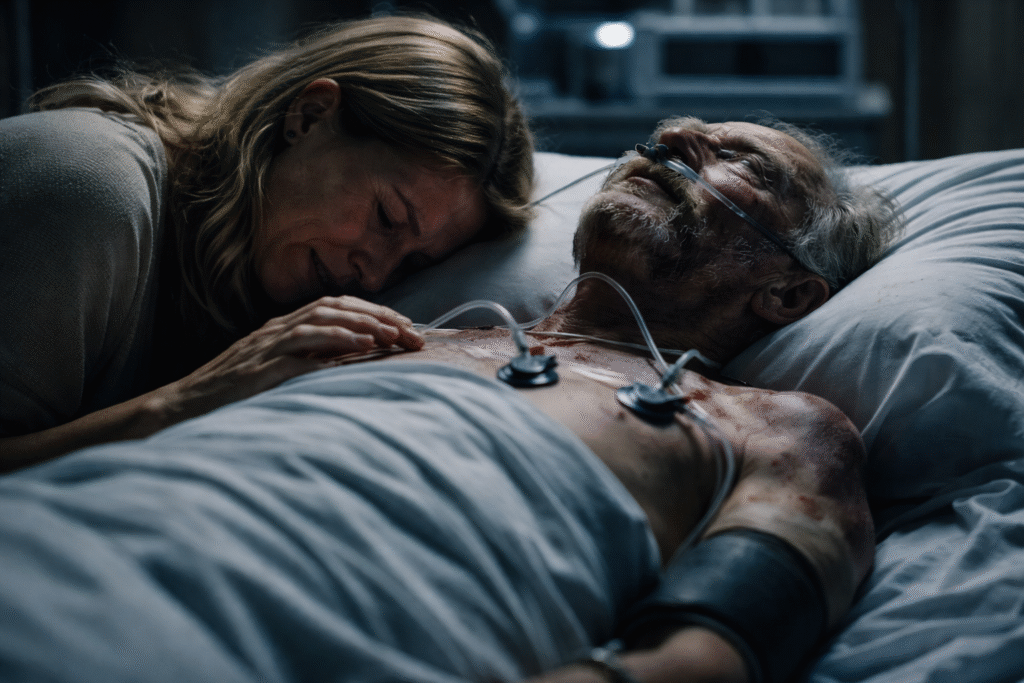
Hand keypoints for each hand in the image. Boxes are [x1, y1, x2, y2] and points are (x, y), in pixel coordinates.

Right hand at [155, 296, 422, 421]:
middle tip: (413, 333)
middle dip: (378, 316)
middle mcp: (277, 329)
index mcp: (282, 328)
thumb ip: (306, 364)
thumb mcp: (274, 375)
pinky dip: (335, 343)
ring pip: (323, 319)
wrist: (181, 409)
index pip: (336, 307)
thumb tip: (350, 366)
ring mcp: (267, 345)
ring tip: (395, 335)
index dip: (373, 312)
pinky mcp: (260, 367)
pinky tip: (362, 349)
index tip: (406, 325)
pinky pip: (302, 347)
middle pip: (336, 307)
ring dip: (363, 326)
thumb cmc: (231, 398)